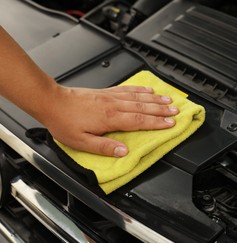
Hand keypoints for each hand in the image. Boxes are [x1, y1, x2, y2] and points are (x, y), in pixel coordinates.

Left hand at [41, 84, 178, 156]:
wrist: (52, 101)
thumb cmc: (65, 122)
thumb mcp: (81, 142)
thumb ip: (104, 147)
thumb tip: (124, 152)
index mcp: (110, 119)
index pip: (139, 120)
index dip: (157, 122)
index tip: (171, 123)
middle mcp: (114, 105)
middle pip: (143, 107)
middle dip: (162, 110)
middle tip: (176, 111)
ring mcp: (111, 97)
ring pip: (138, 97)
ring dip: (155, 99)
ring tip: (169, 100)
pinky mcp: (107, 92)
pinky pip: (128, 89)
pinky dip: (140, 90)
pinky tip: (148, 90)